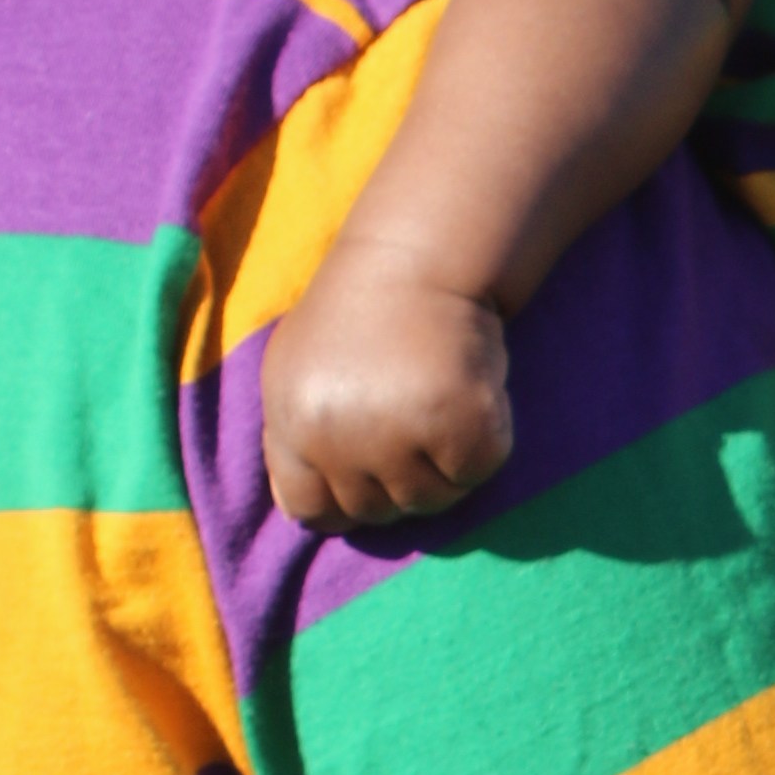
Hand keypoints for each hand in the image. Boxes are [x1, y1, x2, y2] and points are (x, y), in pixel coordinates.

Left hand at [261, 254, 512, 530]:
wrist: (421, 257)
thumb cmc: (361, 314)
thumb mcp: (298, 374)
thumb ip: (295, 443)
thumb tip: (308, 518)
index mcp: (293, 423)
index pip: (310, 512)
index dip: (342, 498)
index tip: (367, 469)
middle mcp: (336, 435)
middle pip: (375, 512)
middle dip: (397, 478)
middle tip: (412, 420)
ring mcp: (397, 432)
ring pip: (428, 501)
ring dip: (442, 466)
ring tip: (438, 403)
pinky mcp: (459, 423)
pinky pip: (474, 474)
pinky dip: (482, 445)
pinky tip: (468, 396)